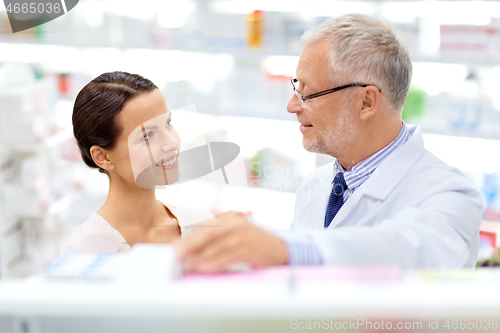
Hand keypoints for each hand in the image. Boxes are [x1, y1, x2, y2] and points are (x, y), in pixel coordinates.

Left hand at [173, 212, 287, 272]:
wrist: (279, 247)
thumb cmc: (252, 242)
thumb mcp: (234, 233)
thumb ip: (216, 237)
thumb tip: (190, 248)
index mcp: (229, 218)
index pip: (205, 227)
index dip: (189, 237)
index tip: (175, 247)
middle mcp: (236, 223)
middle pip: (209, 234)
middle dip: (191, 245)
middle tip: (177, 255)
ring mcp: (244, 235)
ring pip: (218, 246)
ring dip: (201, 256)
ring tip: (188, 264)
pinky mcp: (251, 248)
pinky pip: (229, 256)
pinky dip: (215, 262)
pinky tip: (205, 267)